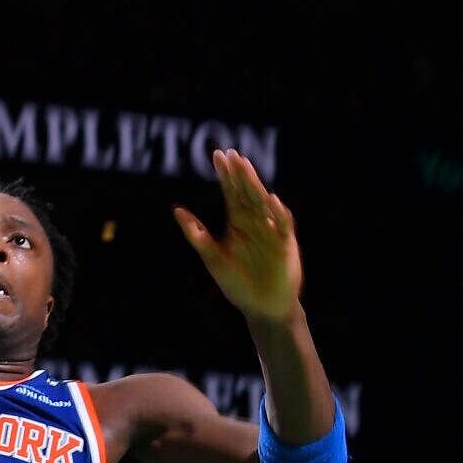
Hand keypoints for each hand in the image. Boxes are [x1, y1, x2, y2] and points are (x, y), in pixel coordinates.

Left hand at [173, 148, 301, 323]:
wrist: (263, 308)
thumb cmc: (238, 285)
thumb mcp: (213, 259)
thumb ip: (197, 235)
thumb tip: (176, 210)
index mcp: (238, 222)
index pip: (231, 193)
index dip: (225, 175)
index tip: (218, 155)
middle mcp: (256, 222)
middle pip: (247, 192)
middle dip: (239, 174)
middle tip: (231, 154)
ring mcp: (271, 231)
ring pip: (263, 203)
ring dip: (255, 185)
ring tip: (246, 168)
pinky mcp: (285, 245)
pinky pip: (282, 225)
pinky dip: (277, 213)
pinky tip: (271, 200)